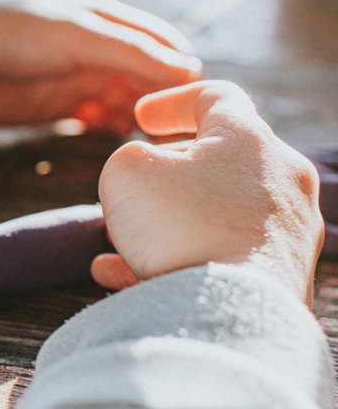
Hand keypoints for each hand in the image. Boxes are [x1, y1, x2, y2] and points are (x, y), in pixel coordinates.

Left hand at [0, 0, 201, 132]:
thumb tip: (190, 70)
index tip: (195, 98)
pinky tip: (115, 135)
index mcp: (107, 19)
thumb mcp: (80, 38)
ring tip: (148, 137)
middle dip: (162, 99)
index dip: (181, 68)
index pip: (162, 43)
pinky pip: (101, 119)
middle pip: (149, 76)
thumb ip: (133, 54)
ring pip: (128, 100)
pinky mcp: (63, 106)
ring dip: (140, 116)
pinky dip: (112, 126)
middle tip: (176, 129)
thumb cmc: (16, 35)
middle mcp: (99, 48)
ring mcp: (81, 78)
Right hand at [92, 80, 322, 304]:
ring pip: (217, 214)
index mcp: (251, 139)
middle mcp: (283, 180)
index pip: (216, 97)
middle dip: (167, 174)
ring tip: (120, 239)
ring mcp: (289, 233)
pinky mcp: (284, 277)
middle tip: (133, 188)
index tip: (142, 118)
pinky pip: (223, 257)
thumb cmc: (180, 226)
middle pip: (219, 161)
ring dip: (167, 221)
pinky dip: (179, 259)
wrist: (231, 311)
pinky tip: (125, 276)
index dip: (172, 101)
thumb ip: (132, 158)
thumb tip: (148, 177)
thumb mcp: (127, 170)